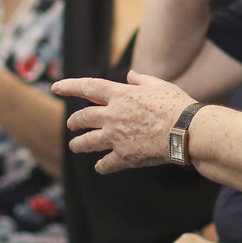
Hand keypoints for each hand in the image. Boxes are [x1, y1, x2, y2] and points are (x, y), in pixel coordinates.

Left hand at [53, 72, 195, 173]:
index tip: (55, 87)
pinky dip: (101, 166)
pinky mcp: (124, 156)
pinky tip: (99, 167)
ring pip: (88, 142)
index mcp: (121, 95)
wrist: (186, 131)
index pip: (88, 87)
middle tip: (71, 124)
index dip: (69, 86)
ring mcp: (116, 137)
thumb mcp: (159, 85)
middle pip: (84, 117)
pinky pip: (106, 163)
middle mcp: (113, 115)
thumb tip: (130, 75)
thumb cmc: (176, 105)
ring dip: (79, 144)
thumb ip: (141, 80)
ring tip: (74, 146)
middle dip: (74, 121)